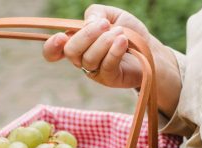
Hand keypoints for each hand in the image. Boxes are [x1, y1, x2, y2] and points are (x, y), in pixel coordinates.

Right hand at [42, 4, 182, 116]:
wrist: (150, 47)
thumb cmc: (128, 32)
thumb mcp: (111, 15)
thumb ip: (96, 13)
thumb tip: (88, 23)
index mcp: (78, 43)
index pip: (53, 51)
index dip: (51, 47)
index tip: (61, 38)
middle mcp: (82, 58)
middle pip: (71, 52)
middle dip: (86, 36)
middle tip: (105, 25)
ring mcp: (95, 71)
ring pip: (88, 59)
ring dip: (104, 42)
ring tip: (121, 33)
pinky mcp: (109, 79)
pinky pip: (106, 66)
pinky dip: (114, 51)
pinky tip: (123, 41)